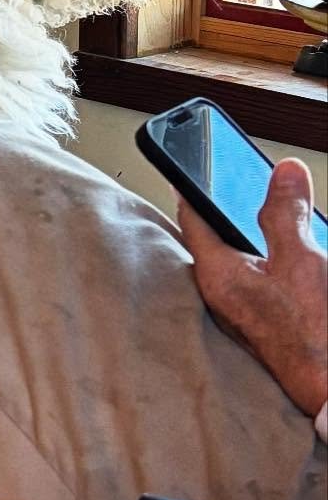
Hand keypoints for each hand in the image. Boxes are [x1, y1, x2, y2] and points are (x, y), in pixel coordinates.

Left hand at [178, 158, 327, 416]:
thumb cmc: (312, 337)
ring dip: (251, 233)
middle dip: (226, 207)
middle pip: (214, 237)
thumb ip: (287, 214)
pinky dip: (265, 259)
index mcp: (218, 274)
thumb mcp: (301, 260)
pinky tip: (287, 257)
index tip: (186, 162)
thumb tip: (285, 171)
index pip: (193, 218)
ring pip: (236, 258)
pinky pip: (255, 279)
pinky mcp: (259, 322)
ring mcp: (240, 310)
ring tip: (271, 211)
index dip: (191, 185)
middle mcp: (220, 293)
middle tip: (233, 178)